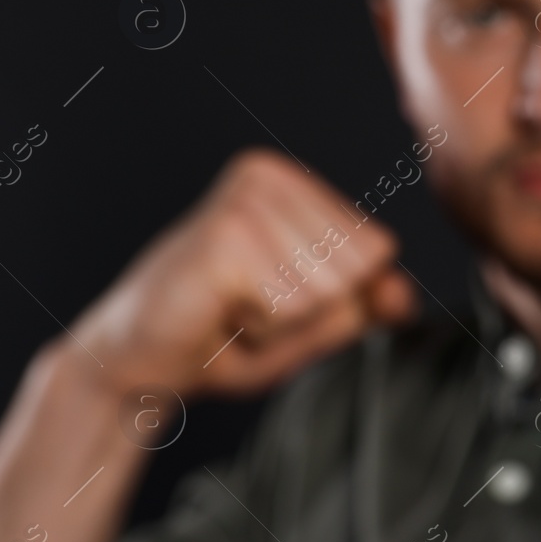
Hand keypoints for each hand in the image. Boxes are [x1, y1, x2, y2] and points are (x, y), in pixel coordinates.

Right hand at [69, 148, 415, 397]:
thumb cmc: (223, 339)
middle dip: (313, 312)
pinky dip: (260, 330)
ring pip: (327, 291)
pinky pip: (291, 307)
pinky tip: (218, 313)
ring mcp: (244, 201)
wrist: (135, 364)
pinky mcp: (223, 236)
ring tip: (233, 310)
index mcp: (295, 184)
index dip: (338, 297)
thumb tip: (404, 296)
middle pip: (358, 270)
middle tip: (249, 308)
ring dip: (284, 323)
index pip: (379, 251)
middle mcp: (269, 177)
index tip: (275, 295)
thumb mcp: (312, 325)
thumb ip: (362, 306)